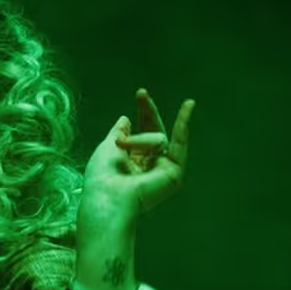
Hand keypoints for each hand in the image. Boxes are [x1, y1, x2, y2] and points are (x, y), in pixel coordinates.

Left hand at [80, 87, 193, 221]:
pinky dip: (183, 124)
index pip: (142, 133)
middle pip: (155, 132)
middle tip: (141, 93)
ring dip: (138, 139)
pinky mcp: (174, 175)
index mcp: (132, 164)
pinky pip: (179, 144)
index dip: (143, 113)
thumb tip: (125, 118)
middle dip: (148, 112)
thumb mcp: (108, 146)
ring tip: (122, 147)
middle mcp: (149, 168)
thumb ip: (120, 132)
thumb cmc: (102, 177)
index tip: (141, 93)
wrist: (108, 197)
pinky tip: (188, 105)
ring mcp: (163, 172)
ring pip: (157, 139)